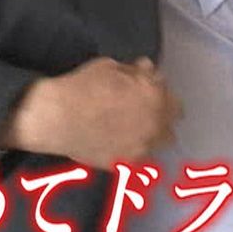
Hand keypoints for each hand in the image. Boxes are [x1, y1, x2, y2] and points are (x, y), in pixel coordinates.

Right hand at [0, 57, 180, 169]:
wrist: (57, 117)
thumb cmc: (83, 86)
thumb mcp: (112, 67)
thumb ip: (136, 72)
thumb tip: (148, 71)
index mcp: (155, 99)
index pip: (175, 105)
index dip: (162, 99)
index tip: (150, 96)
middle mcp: (154, 126)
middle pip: (170, 130)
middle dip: (160, 121)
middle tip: (142, 114)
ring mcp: (140, 148)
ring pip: (157, 147)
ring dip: (150, 137)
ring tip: (131, 130)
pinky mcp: (124, 164)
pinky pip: (138, 158)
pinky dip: (132, 150)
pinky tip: (117, 142)